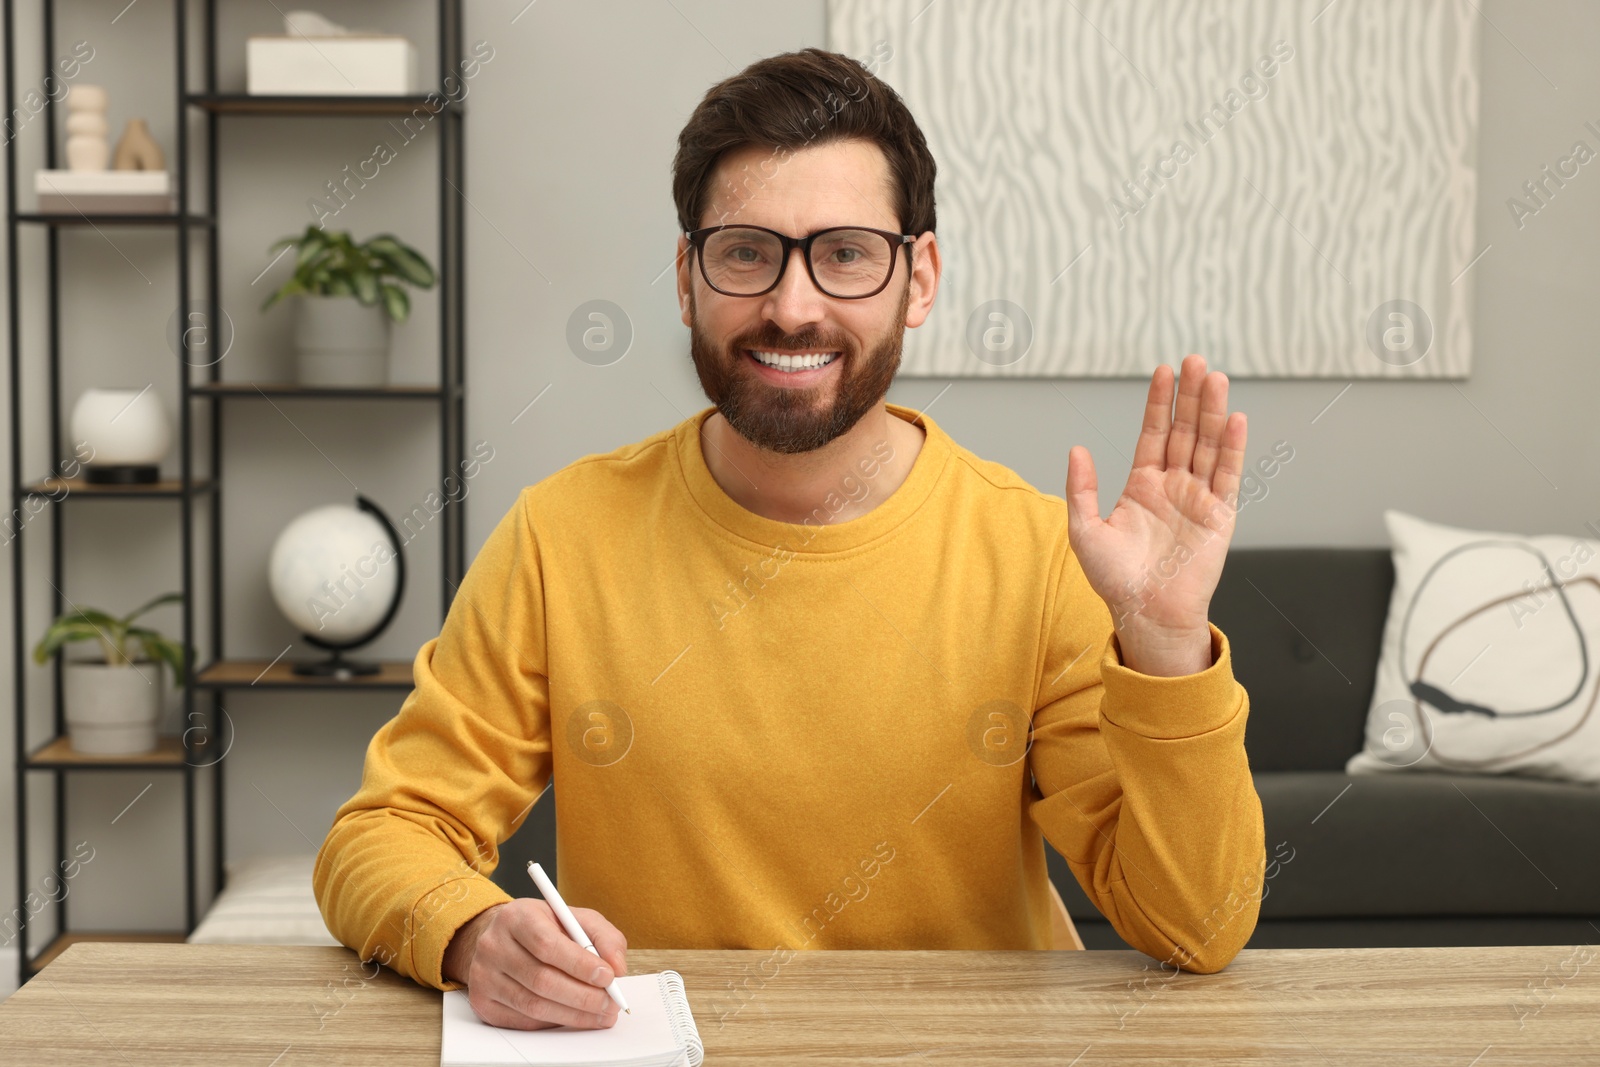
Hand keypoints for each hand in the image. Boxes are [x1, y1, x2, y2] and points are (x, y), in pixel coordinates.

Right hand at [442, 898, 628, 1029]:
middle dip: (583, 996)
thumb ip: (603, 936)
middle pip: (541, 979)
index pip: (547, 944)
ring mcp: (484, 976)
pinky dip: (554, 1022)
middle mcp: (494, 945)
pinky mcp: (483, 1002)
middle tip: (610, 1003)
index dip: (580, 964)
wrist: (500, 937)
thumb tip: (617, 966)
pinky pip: (523, 1020)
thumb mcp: (574, 918)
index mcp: (516, 917)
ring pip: (533, 1005)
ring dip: (573, 1015)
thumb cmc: (542, 927)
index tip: (608, 976)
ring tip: (600, 1014)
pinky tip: (573, 1016)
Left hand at [1065, 354, 1245, 672]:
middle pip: (1184, 431)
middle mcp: (1174, 486)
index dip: (1158, 403)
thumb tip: (1075, 450)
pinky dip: (1232, 447)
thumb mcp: (1085, 531)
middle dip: (1189, 397)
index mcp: (1143, 485)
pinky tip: (1234, 418)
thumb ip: (1081, 489)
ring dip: (1212, 412)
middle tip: (1194, 361)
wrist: (1146, 613)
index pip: (1154, 433)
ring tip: (1214, 378)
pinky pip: (1227, 474)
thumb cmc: (1114, 579)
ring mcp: (1199, 497)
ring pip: (1208, 445)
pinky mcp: (1220, 514)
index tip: (1163, 371)